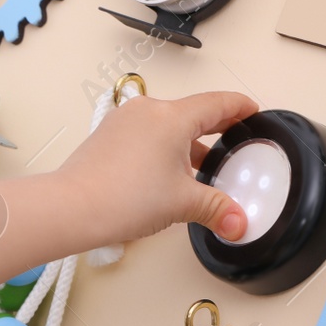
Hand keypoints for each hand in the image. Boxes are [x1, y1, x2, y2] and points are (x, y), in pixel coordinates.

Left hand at [59, 90, 258, 244]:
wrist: (73, 208)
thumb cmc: (120, 198)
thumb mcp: (182, 204)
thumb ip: (217, 210)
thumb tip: (238, 223)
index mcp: (172, 117)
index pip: (218, 102)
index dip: (240, 106)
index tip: (251, 110)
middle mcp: (147, 111)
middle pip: (193, 111)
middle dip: (216, 125)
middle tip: (233, 135)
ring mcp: (125, 121)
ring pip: (168, 124)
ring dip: (188, 141)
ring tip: (202, 166)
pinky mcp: (109, 135)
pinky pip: (146, 133)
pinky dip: (163, 147)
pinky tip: (167, 172)